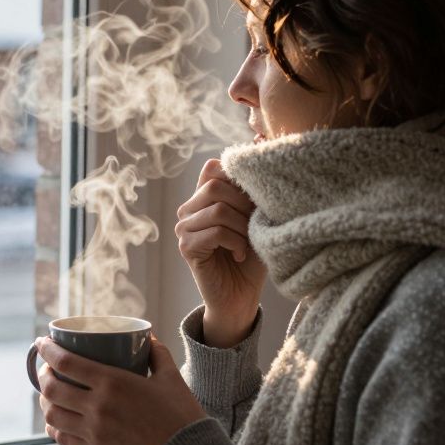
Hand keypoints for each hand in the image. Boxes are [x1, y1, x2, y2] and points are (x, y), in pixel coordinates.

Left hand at [36, 334, 207, 444]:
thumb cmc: (181, 414)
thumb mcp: (170, 376)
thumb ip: (157, 353)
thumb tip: (146, 338)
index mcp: (113, 382)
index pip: (66, 362)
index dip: (47, 350)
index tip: (41, 342)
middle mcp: (97, 407)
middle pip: (52, 388)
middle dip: (43, 374)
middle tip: (47, 368)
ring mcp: (94, 432)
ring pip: (52, 414)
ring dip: (45, 400)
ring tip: (50, 393)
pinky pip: (62, 438)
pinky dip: (53, 426)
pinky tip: (56, 419)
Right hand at [174, 157, 266, 347]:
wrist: (241, 298)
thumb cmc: (252, 258)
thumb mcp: (257, 219)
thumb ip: (252, 192)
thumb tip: (260, 146)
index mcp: (204, 197)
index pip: (213, 167)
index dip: (238, 178)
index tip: (255, 202)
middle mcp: (188, 209)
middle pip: (216, 185)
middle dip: (244, 205)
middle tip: (254, 227)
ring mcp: (184, 228)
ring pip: (217, 209)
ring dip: (242, 227)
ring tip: (247, 243)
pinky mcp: (186, 248)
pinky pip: (214, 231)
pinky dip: (235, 242)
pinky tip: (238, 255)